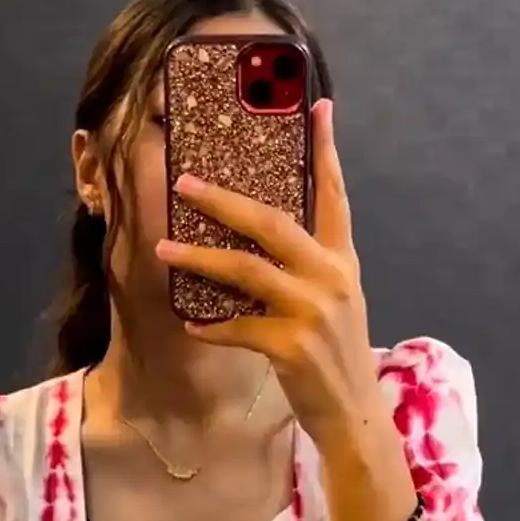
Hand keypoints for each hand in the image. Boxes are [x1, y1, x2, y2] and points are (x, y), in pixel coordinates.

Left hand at [156, 100, 381, 447]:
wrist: (354, 413)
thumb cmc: (335, 355)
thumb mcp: (335, 301)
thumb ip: (308, 266)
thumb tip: (258, 235)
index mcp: (342, 261)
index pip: (334, 195)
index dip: (325, 151)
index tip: (319, 107)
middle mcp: (331, 278)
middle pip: (273, 223)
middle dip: (224, 200)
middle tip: (186, 182)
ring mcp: (312, 312)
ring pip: (246, 270)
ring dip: (200, 256)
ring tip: (165, 247)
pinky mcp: (292, 346)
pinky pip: (236, 326)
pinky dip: (211, 325)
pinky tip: (191, 323)